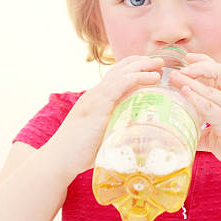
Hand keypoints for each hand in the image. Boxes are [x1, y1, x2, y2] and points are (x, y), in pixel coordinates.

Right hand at [48, 55, 164, 178]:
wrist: (59, 159)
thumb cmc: (80, 153)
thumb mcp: (103, 136)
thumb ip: (117, 131)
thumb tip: (139, 139)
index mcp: (97, 98)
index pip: (116, 74)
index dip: (134, 67)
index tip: (151, 67)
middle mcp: (96, 93)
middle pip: (120, 69)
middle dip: (141, 62)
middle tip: (160, 61)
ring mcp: (96, 98)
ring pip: (122, 73)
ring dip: (143, 67)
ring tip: (160, 65)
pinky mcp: (98, 106)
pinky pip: (119, 85)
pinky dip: (136, 78)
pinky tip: (151, 77)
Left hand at [168, 53, 220, 176]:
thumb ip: (204, 132)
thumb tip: (185, 135)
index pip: (220, 71)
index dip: (204, 61)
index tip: (188, 58)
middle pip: (219, 71)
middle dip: (198, 66)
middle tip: (179, 67)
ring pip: (211, 89)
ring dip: (190, 81)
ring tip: (175, 77)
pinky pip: (210, 107)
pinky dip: (196, 99)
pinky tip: (184, 94)